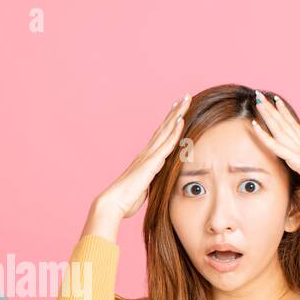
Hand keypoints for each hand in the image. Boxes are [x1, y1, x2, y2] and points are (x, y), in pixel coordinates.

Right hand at [95, 94, 190, 219]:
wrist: (114, 203)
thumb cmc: (127, 199)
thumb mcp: (144, 188)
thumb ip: (151, 180)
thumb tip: (156, 183)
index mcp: (146, 158)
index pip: (160, 136)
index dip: (170, 122)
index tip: (177, 109)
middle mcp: (147, 152)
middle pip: (164, 127)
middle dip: (175, 111)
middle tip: (184, 96)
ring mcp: (148, 156)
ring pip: (166, 130)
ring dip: (177, 114)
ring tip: (185, 100)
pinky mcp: (151, 163)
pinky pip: (166, 145)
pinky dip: (174, 132)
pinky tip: (181, 120)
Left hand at [250, 93, 299, 210]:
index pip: (293, 127)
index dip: (284, 114)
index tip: (277, 101)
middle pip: (284, 124)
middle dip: (272, 109)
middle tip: (261, 95)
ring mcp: (299, 152)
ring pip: (279, 129)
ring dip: (268, 114)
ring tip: (258, 100)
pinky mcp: (296, 160)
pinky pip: (275, 146)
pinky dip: (264, 136)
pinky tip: (254, 126)